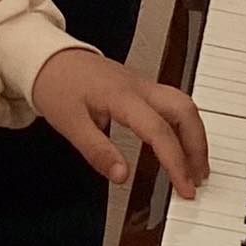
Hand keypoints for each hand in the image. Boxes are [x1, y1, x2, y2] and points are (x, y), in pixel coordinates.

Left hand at [31, 47, 209, 199]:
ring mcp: (142, 85)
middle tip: (198, 178)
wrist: (48, 56)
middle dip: (197, 146)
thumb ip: (97, 151)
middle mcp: (139, 88)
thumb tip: (122, 177)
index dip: (176, 163)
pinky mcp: (141, 87)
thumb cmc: (57, 86)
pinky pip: (172, 104)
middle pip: (184, 110)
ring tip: (195, 167)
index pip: (159, 131)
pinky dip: (183, 127)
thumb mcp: (69, 124)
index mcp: (122, 96)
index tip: (184, 189)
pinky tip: (179, 145)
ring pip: (183, 105)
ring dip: (194, 136)